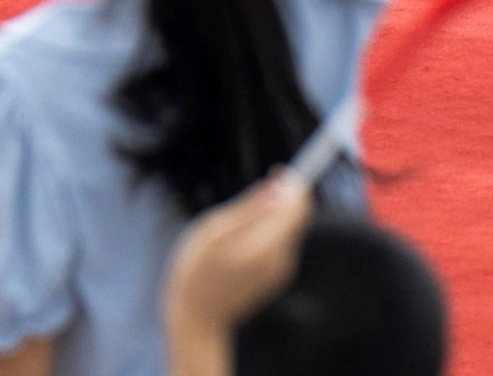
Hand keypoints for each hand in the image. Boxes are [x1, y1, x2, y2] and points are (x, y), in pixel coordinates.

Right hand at [163, 175, 309, 350]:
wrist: (195, 321)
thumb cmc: (194, 273)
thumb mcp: (212, 233)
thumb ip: (247, 209)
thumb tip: (277, 187)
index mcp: (265, 246)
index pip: (296, 205)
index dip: (292, 183)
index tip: (278, 170)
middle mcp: (281, 259)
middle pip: (298, 215)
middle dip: (285, 197)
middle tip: (263, 188)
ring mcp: (282, 271)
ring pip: (288, 229)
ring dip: (275, 217)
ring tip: (240, 224)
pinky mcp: (278, 278)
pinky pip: (281, 245)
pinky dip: (270, 235)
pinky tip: (242, 244)